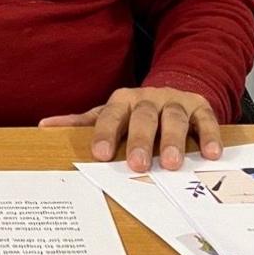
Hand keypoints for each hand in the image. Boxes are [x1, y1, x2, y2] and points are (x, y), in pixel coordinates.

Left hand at [39, 86, 221, 170]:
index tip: (100, 155)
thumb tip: (43, 127)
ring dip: (174, 140)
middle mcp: (149, 99)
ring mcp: (175, 102)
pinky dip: (209, 136)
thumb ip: (82, 123)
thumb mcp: (110, 114)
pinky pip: (206, 119)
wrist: (175, 89)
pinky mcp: (200, 107)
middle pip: (144, 116)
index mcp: (123, 101)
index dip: (106, 133)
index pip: (111, 115)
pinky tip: (210, 155)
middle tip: (138, 165)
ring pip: (175, 117)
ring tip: (173, 164)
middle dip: (141, 140)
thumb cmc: (136, 112)